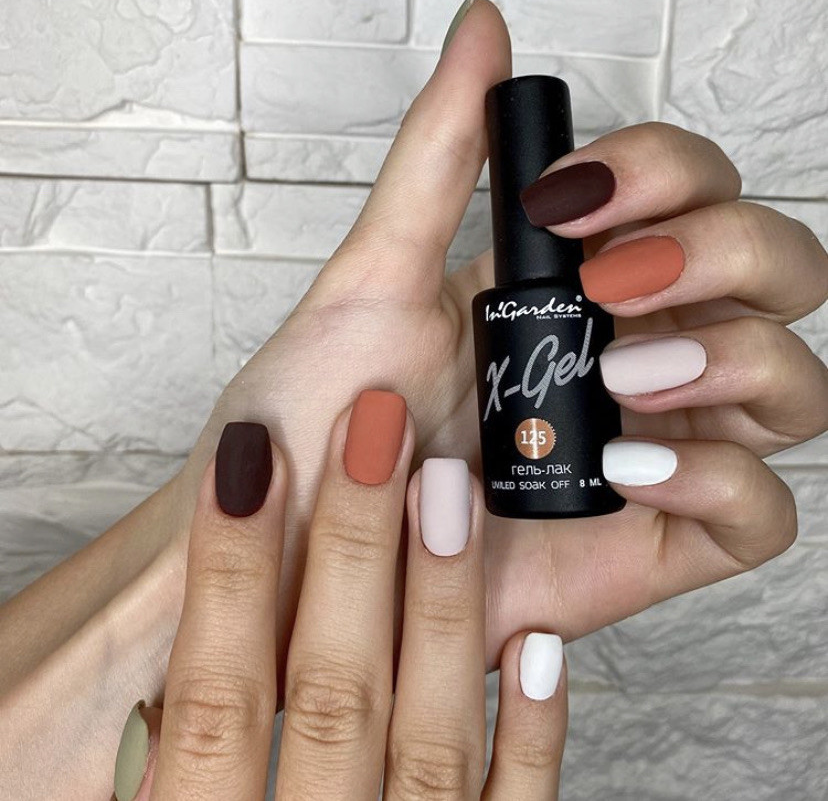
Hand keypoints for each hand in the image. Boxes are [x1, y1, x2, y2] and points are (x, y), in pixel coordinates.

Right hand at [117, 395, 567, 800]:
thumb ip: (148, 760)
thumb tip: (163, 681)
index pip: (211, 702)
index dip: (224, 575)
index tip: (245, 458)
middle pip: (330, 693)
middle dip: (351, 555)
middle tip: (373, 437)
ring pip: (433, 740)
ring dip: (443, 609)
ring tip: (449, 494)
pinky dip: (534, 738)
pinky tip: (541, 643)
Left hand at [176, 0, 826, 662]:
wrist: (300, 553)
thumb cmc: (326, 425)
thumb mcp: (374, 280)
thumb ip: (439, 159)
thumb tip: (481, 32)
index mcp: (575, 288)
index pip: (694, 195)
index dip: (668, 174)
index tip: (571, 201)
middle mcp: (628, 356)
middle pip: (772, 272)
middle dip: (717, 251)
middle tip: (608, 285)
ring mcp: (654, 447)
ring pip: (792, 384)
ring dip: (731, 354)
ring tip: (619, 373)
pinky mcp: (656, 538)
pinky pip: (761, 510)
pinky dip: (720, 477)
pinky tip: (625, 462)